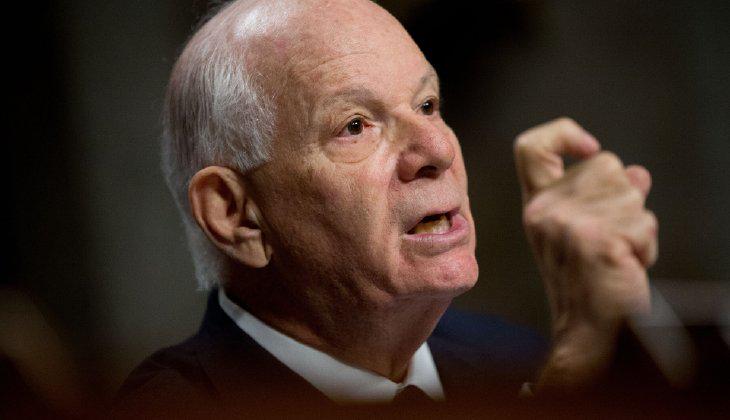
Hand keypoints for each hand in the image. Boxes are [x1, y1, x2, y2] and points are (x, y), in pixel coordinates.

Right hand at [514, 118, 657, 391]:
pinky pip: (644, 223)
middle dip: (624, 198)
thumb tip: (638, 174)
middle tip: (610, 238)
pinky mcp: (594, 239)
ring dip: (637, 224)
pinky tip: (626, 265)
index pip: (531, 148)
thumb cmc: (590, 284)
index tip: (589, 147)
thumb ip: (603, 196)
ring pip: (632, 191)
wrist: (588, 333)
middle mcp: (544, 210)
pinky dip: (646, 246)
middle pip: (605, 163)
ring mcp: (566, 223)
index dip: (563, 133)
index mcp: (536, 205)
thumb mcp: (585, 231)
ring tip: (618, 254)